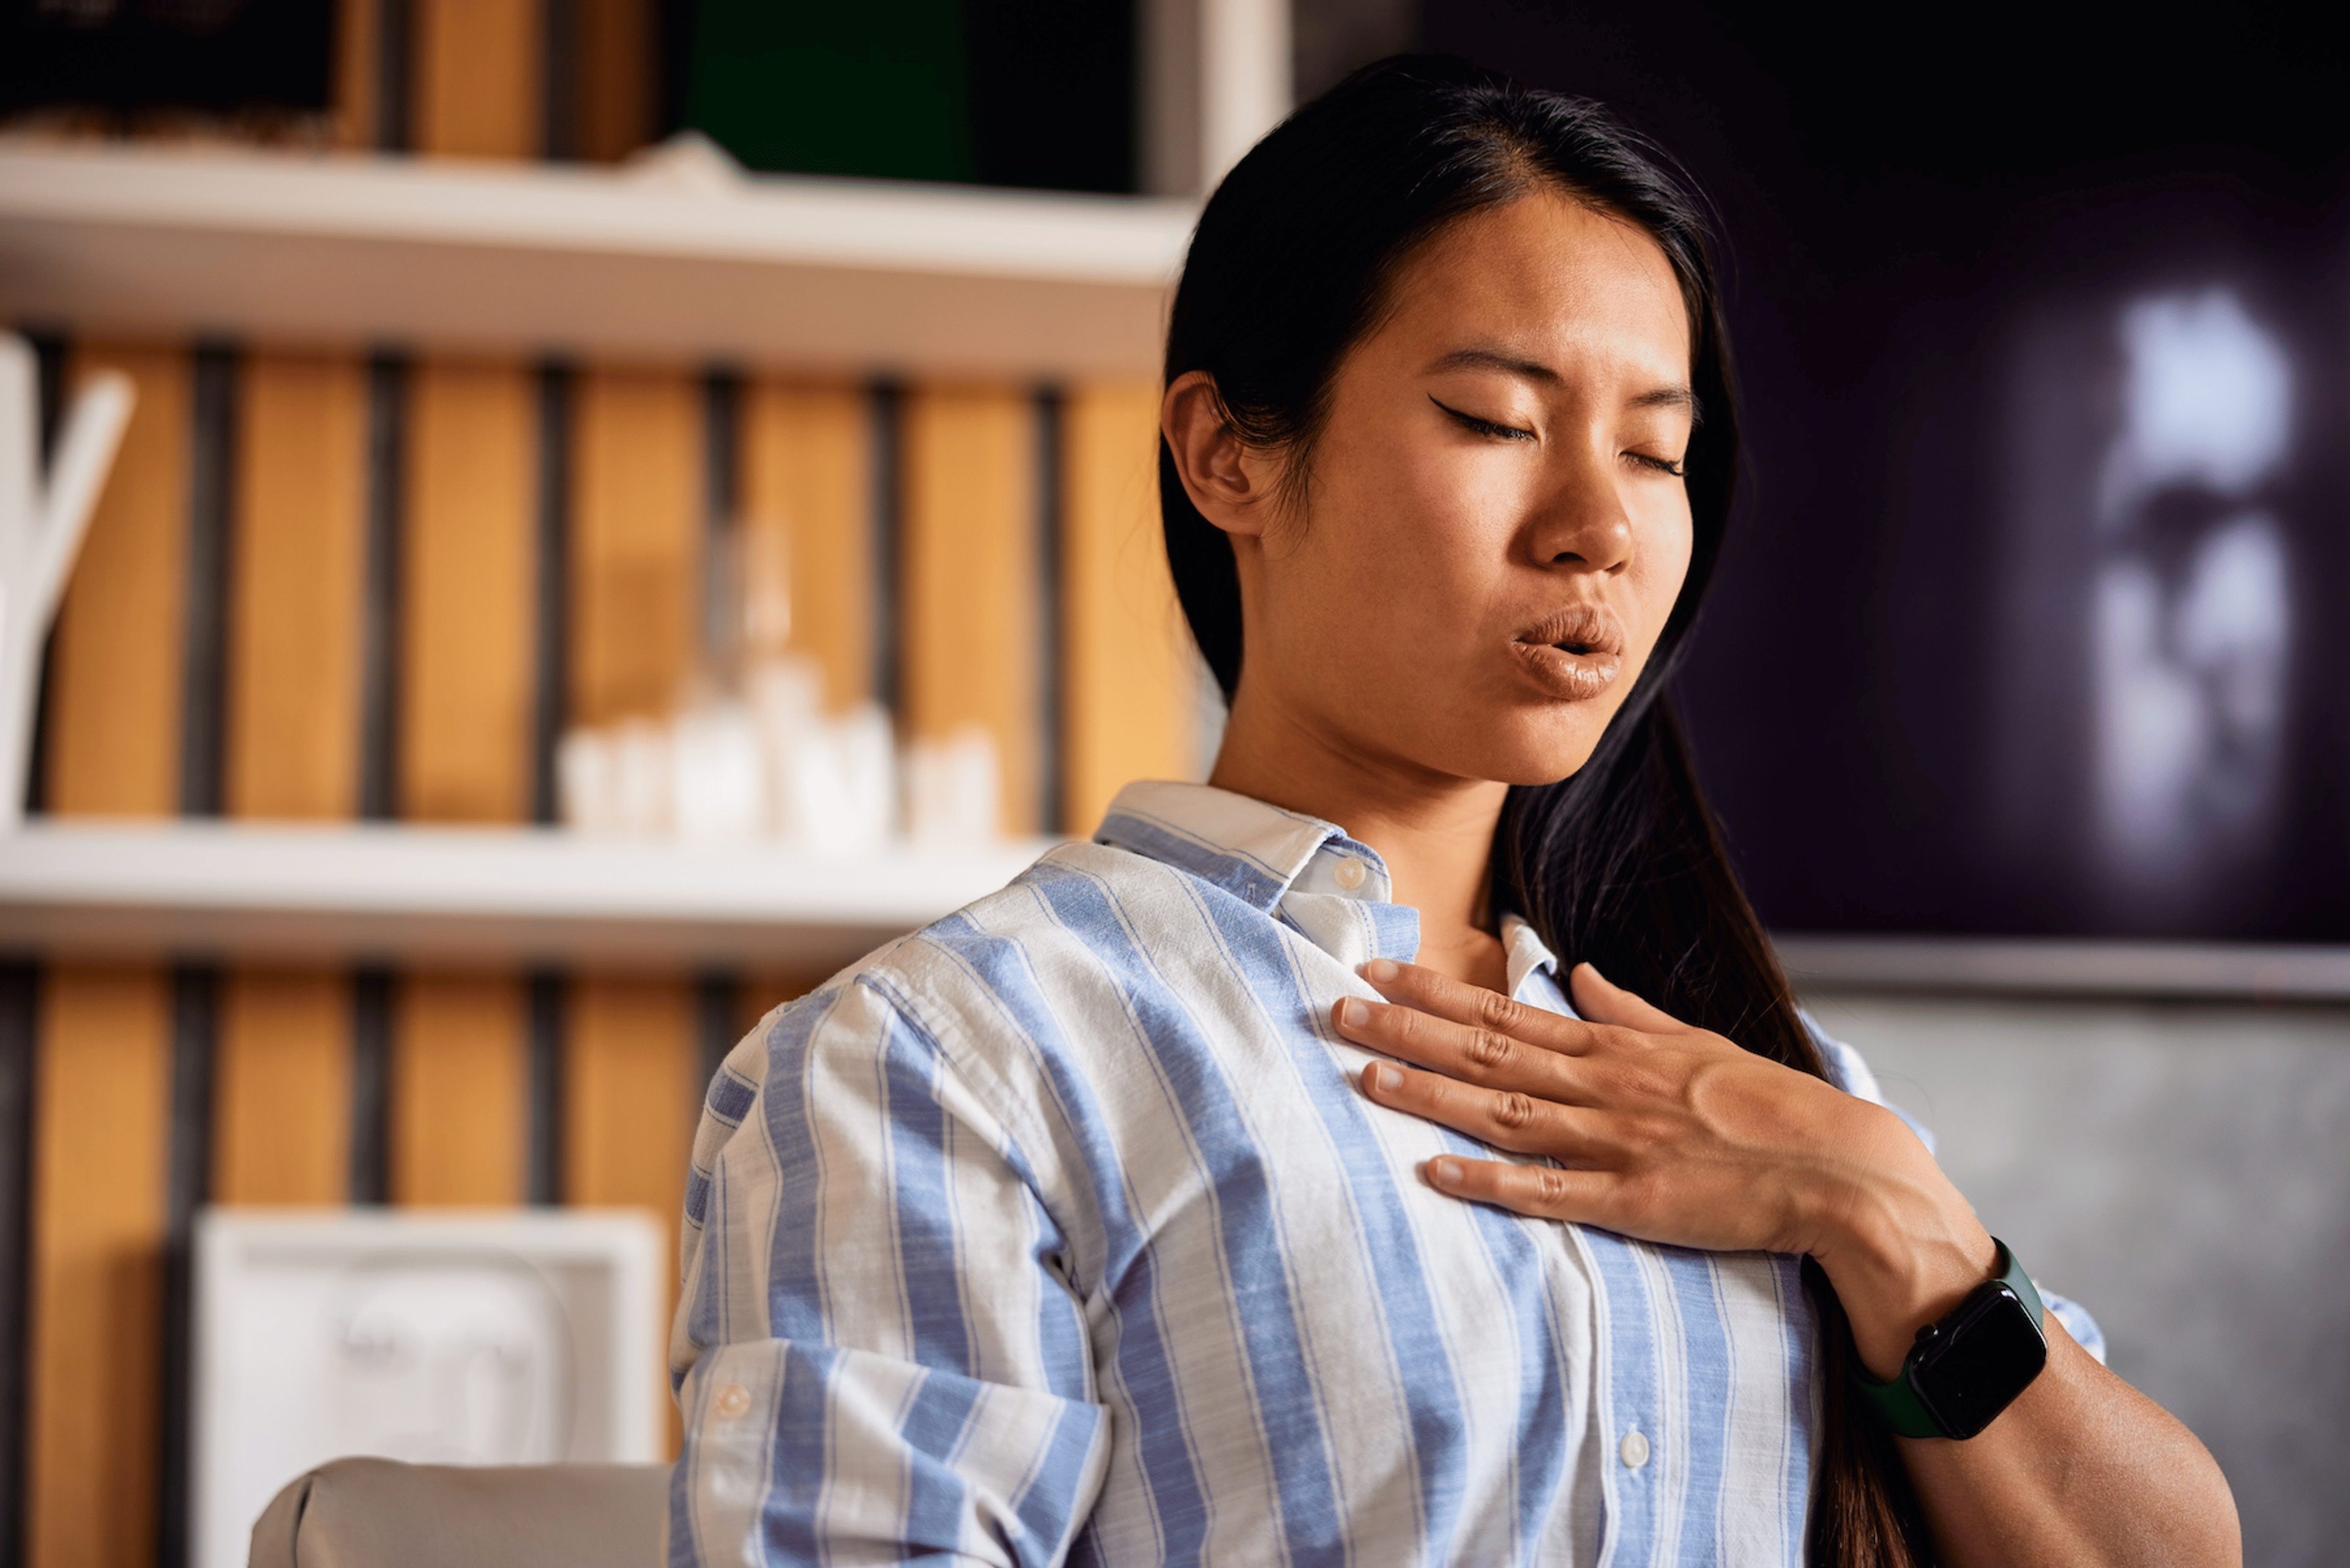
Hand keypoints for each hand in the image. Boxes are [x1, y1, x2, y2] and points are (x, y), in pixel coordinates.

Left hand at [1335, 956, 1992, 1373]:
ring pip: (1501, 1113)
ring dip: (1429, 1095)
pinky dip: (1488, 1182)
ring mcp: (1613, 1143)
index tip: (1379, 971)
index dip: (1435, 992)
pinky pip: (1545, 1193)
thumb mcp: (1698, 1040)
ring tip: (1363, 1077)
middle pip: (1486, 1053)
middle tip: (1339, 1008)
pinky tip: (1433, 1172)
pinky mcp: (1630, 1202)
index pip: (1505, 1011)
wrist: (1839, 1165)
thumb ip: (1632, 1010)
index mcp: (1616, 1047)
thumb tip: (1586, 976)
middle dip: (1407, 1030)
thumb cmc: (1770, 1105)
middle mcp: (1602, 1086)